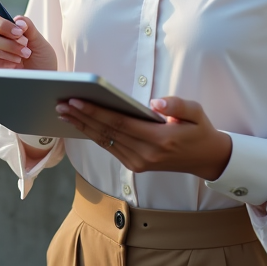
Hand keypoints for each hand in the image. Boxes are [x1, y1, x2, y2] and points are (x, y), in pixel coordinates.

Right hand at [0, 15, 57, 71]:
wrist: (43, 84)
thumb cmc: (41, 63)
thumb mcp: (40, 43)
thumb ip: (29, 28)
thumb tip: (17, 20)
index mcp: (4, 33)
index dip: (4, 22)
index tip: (20, 31)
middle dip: (7, 32)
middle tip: (24, 43)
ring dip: (9, 46)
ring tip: (24, 55)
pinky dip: (4, 58)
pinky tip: (15, 65)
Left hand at [56, 95, 232, 180]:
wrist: (206, 158)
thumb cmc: (199, 129)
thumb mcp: (196, 112)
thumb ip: (177, 105)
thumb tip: (155, 103)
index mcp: (159, 140)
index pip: (120, 123)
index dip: (96, 111)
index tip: (76, 100)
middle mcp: (145, 154)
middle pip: (106, 132)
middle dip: (82, 117)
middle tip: (60, 103)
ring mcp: (138, 162)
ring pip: (104, 141)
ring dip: (82, 126)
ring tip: (63, 112)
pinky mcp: (135, 165)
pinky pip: (109, 147)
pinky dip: (92, 135)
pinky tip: (79, 123)